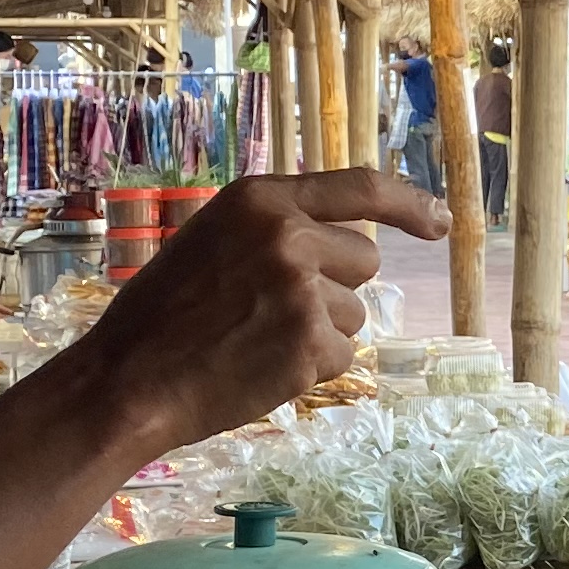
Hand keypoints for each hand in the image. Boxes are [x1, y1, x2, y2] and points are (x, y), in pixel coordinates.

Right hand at [65, 167, 444, 456]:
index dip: (410, 204)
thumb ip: (274, 230)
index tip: (440, 222)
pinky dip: (310, 369)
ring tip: (255, 342)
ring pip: (355, 314)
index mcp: (261, 199)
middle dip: (335, 288)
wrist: (128, 381)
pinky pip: (343, 355)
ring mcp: (303, 290)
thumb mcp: (212, 240)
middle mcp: (288, 235)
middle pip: (365, 261)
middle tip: (270, 311)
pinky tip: (261, 369)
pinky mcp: (311, 343)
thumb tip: (342, 240)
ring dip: (319, 333)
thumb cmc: (162, 315)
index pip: (362, 187)